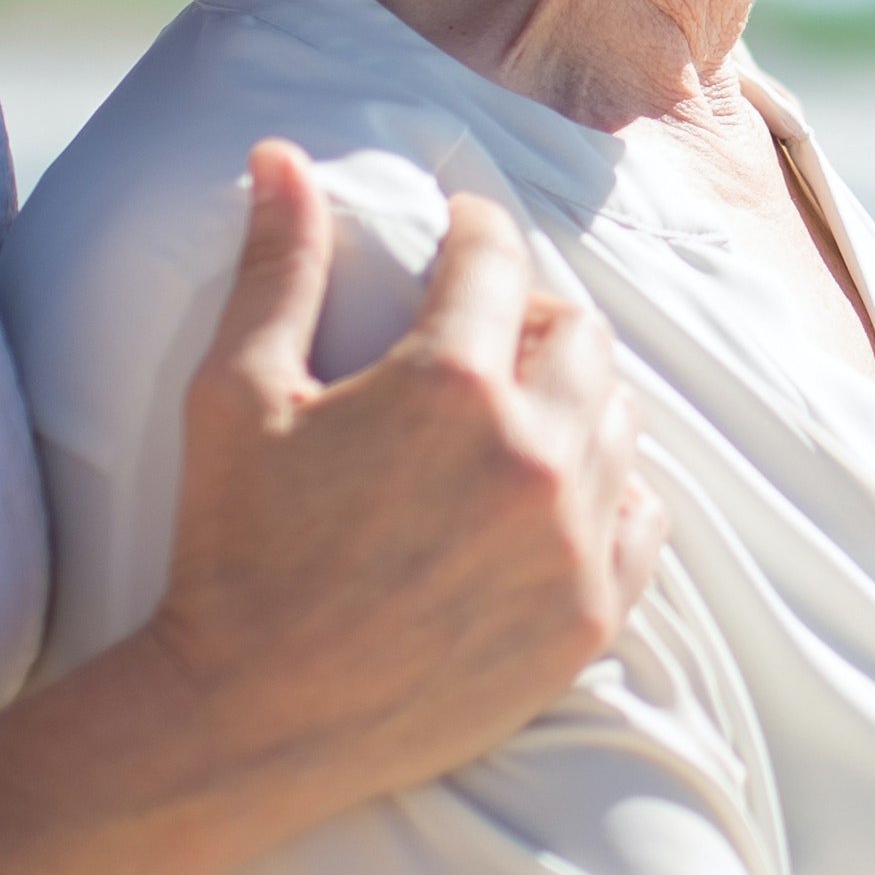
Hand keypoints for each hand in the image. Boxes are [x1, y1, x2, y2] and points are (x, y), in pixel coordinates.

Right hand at [146, 154, 659, 829]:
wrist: (250, 718)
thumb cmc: (230, 550)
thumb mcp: (236, 394)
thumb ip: (276, 266)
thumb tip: (279, 156)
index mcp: (448, 385)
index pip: (494, 257)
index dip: (471, 231)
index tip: (457, 235)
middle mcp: (533, 453)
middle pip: (575, 333)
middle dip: (528, 314)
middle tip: (480, 333)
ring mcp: (572, 539)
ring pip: (617, 420)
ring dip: (574, 400)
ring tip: (514, 413)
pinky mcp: (590, 614)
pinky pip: (644, 518)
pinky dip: (611, 493)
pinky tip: (556, 495)